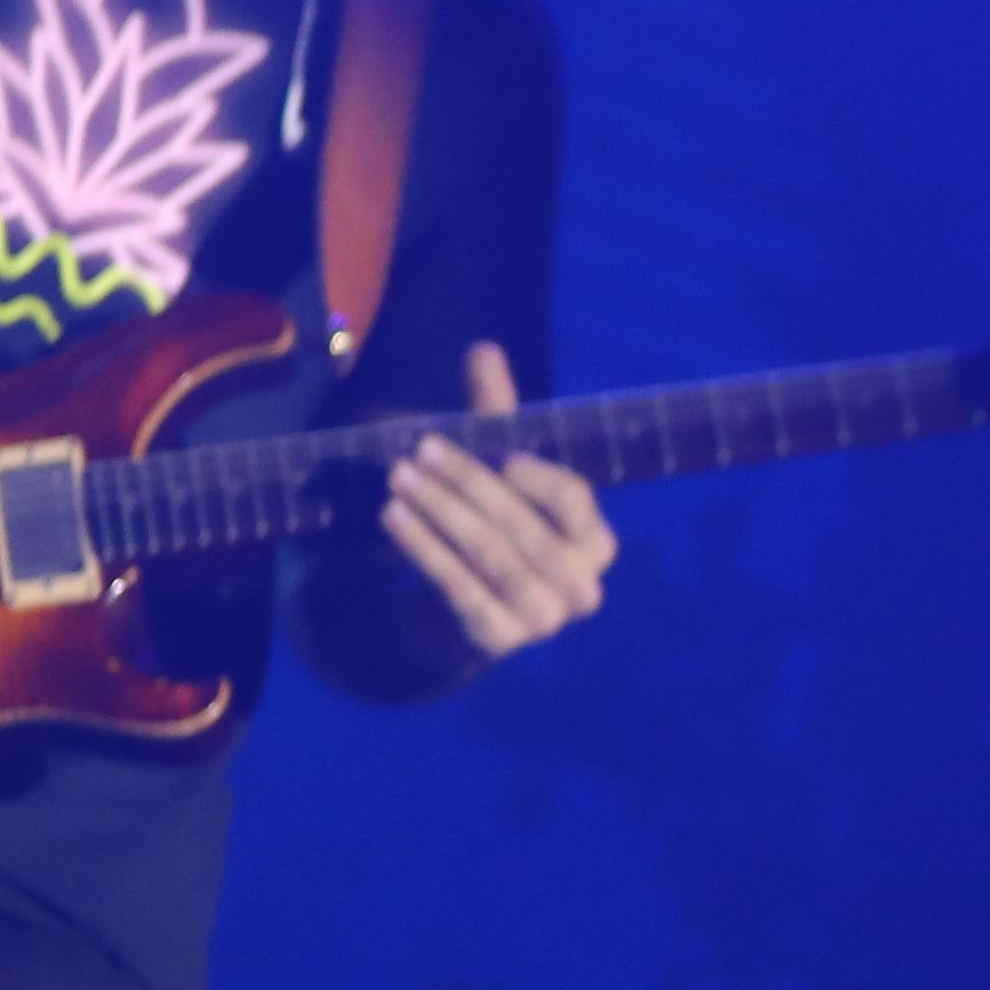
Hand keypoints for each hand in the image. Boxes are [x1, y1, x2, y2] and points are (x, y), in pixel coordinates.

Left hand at [373, 345, 613, 662]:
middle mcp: (581, 586)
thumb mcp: (493, 477)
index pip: (575, 501)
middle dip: (469, 485)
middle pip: (525, 527)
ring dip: (441, 514)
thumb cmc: (486, 538)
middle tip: (419, 452)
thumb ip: (495, 419)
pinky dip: (424, 550)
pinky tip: (393, 518)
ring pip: (491, 557)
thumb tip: (483, 349)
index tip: (495, 450)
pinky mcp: (498, 641)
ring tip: (398, 480)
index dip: (535, 476)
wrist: (453, 623)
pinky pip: (459, 589)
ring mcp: (542, 621)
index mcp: (595, 543)